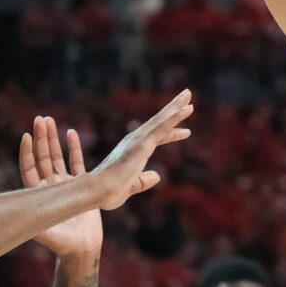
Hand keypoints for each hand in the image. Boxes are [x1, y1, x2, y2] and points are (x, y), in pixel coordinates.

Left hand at [20, 117, 102, 255]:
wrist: (82, 248)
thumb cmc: (62, 243)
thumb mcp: (47, 233)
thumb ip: (38, 225)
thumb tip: (23, 220)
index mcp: (38, 196)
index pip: (29, 169)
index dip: (27, 153)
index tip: (26, 136)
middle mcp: (49, 187)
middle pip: (42, 158)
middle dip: (41, 138)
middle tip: (40, 119)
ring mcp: (64, 185)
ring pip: (56, 157)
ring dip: (52, 140)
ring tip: (49, 120)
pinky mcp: (80, 186)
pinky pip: (75, 162)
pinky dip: (73, 148)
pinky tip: (70, 132)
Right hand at [90, 89, 192, 209]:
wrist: (97, 192)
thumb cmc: (108, 191)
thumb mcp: (131, 185)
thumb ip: (143, 180)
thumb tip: (157, 176)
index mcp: (133, 150)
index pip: (156, 136)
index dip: (171, 131)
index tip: (185, 130)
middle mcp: (135, 140)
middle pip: (159, 121)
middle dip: (173, 108)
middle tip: (187, 95)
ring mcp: (138, 140)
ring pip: (162, 120)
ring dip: (176, 107)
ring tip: (189, 94)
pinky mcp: (142, 144)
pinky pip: (162, 127)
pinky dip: (175, 117)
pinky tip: (187, 109)